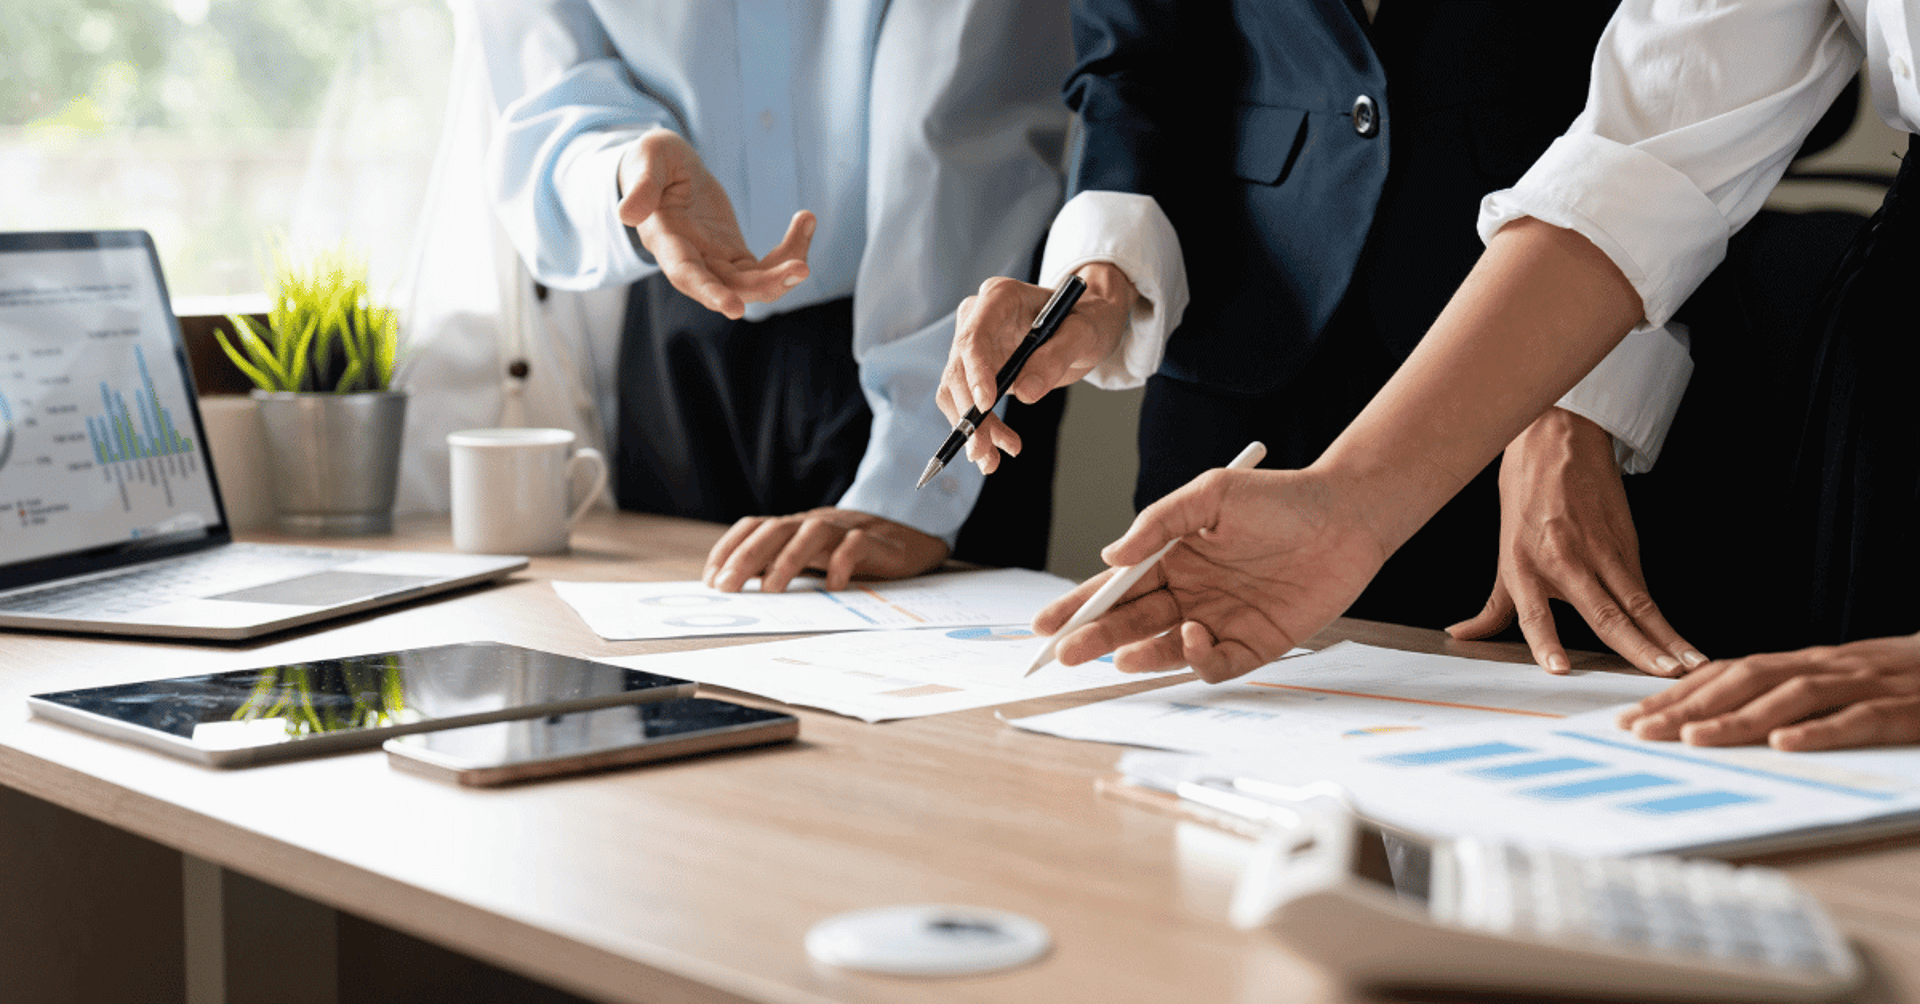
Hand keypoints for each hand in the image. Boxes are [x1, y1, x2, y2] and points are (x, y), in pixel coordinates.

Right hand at [618, 128, 814, 319]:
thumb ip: (642, 185)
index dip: (709, 292)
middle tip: (801, 269)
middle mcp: (691, 260)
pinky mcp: (734, 256)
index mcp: (666, 240)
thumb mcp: (647, 160)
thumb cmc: (652, 162)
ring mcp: (715, 262)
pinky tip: (806, 220)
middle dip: (766, 285)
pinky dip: (790, 249)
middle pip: (729, 288)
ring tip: (806, 226)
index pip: (686, 274)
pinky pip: (766, 266)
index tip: (734, 308)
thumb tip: (626, 213)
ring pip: (753, 284)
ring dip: (784, 271)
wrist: (664, 171)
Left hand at [703, 508, 949, 592]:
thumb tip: (735, 588)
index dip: (728, 549)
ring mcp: (845, 529)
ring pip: (813, 532)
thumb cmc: (851, 554)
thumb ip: (779, 566)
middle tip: (727, 587)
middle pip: (776, 529)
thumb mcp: (811, 559)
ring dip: (787, 559)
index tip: (711, 580)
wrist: (909, 540)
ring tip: (771, 590)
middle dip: (746, 557)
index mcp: (796, 526)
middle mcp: (815, 523)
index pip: (754, 527)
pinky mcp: (876, 541)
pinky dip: (842, 562)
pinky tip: (833, 586)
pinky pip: (857, 544)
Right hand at [937, 262, 1136, 473]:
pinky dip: (979, 430)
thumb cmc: (1088, 318)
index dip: (975, 372)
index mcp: (999, 298)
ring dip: (971, 429)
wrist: (1086, 326)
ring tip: (991, 459)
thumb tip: (1026, 393)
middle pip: (958, 370)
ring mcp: (975, 347)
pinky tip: (996, 449)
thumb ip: (1056, 357)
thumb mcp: (1084, 333)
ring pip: (956, 393)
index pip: (974, 336)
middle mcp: (978, 319)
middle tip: (983, 449)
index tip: (986, 405)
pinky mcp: (978, 371)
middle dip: (968, 413)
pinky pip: (968, 404)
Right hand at [1032, 467, 1391, 681]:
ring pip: (1165, 650)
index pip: (1115, 588)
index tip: (1045, 625)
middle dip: (1096, 638)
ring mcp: (1221, 620)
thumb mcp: (1210, 495)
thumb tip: (1109, 557)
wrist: (1346, 516)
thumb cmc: (1278, 498)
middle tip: (1067, 652)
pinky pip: (1215, 663)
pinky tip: (1190, 638)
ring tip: (1121, 654)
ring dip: (1140, 655)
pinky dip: (1195, 659)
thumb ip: (1157, 523)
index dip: (1078, 607)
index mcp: (1172, 558)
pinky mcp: (1256, 644)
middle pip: (1131, 623)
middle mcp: (1191, 593)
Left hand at [1447, 408, 1703, 677]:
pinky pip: (1643, 587)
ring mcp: (1599, 551)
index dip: (1545, 642)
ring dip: (1663, 637)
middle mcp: (1563, 561)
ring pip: (1636, 602)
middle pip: (1602, 613)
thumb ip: (1492, 606)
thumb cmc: (1526, 495)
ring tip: (1684, 666)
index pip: (1533, 613)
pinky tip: (1679, 641)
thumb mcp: (1503, 552)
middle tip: (1659, 676)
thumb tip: (1461, 635)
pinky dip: (1662, 617)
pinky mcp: (1625, 541)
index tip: (1559, 668)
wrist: (1558, 439)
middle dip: (1635, 648)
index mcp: (1523, 567)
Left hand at [1616, 635, 1919, 750]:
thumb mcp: (1833, 684)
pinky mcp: (1899, 709)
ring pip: (1789, 696)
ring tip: (1692, 738)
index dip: (1676, 694)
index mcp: (1801, 664)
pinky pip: (1854, 719)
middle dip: (1687, 706)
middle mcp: (1823, 667)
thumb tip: (1717, 716)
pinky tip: (1784, 744)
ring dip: (1737, 717)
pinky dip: (1818, 730)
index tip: (1630, 717)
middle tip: (1639, 731)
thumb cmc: (1896, 682)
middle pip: (1744, 681)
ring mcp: (1861, 685)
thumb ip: (1782, 695)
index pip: (1726, 674)